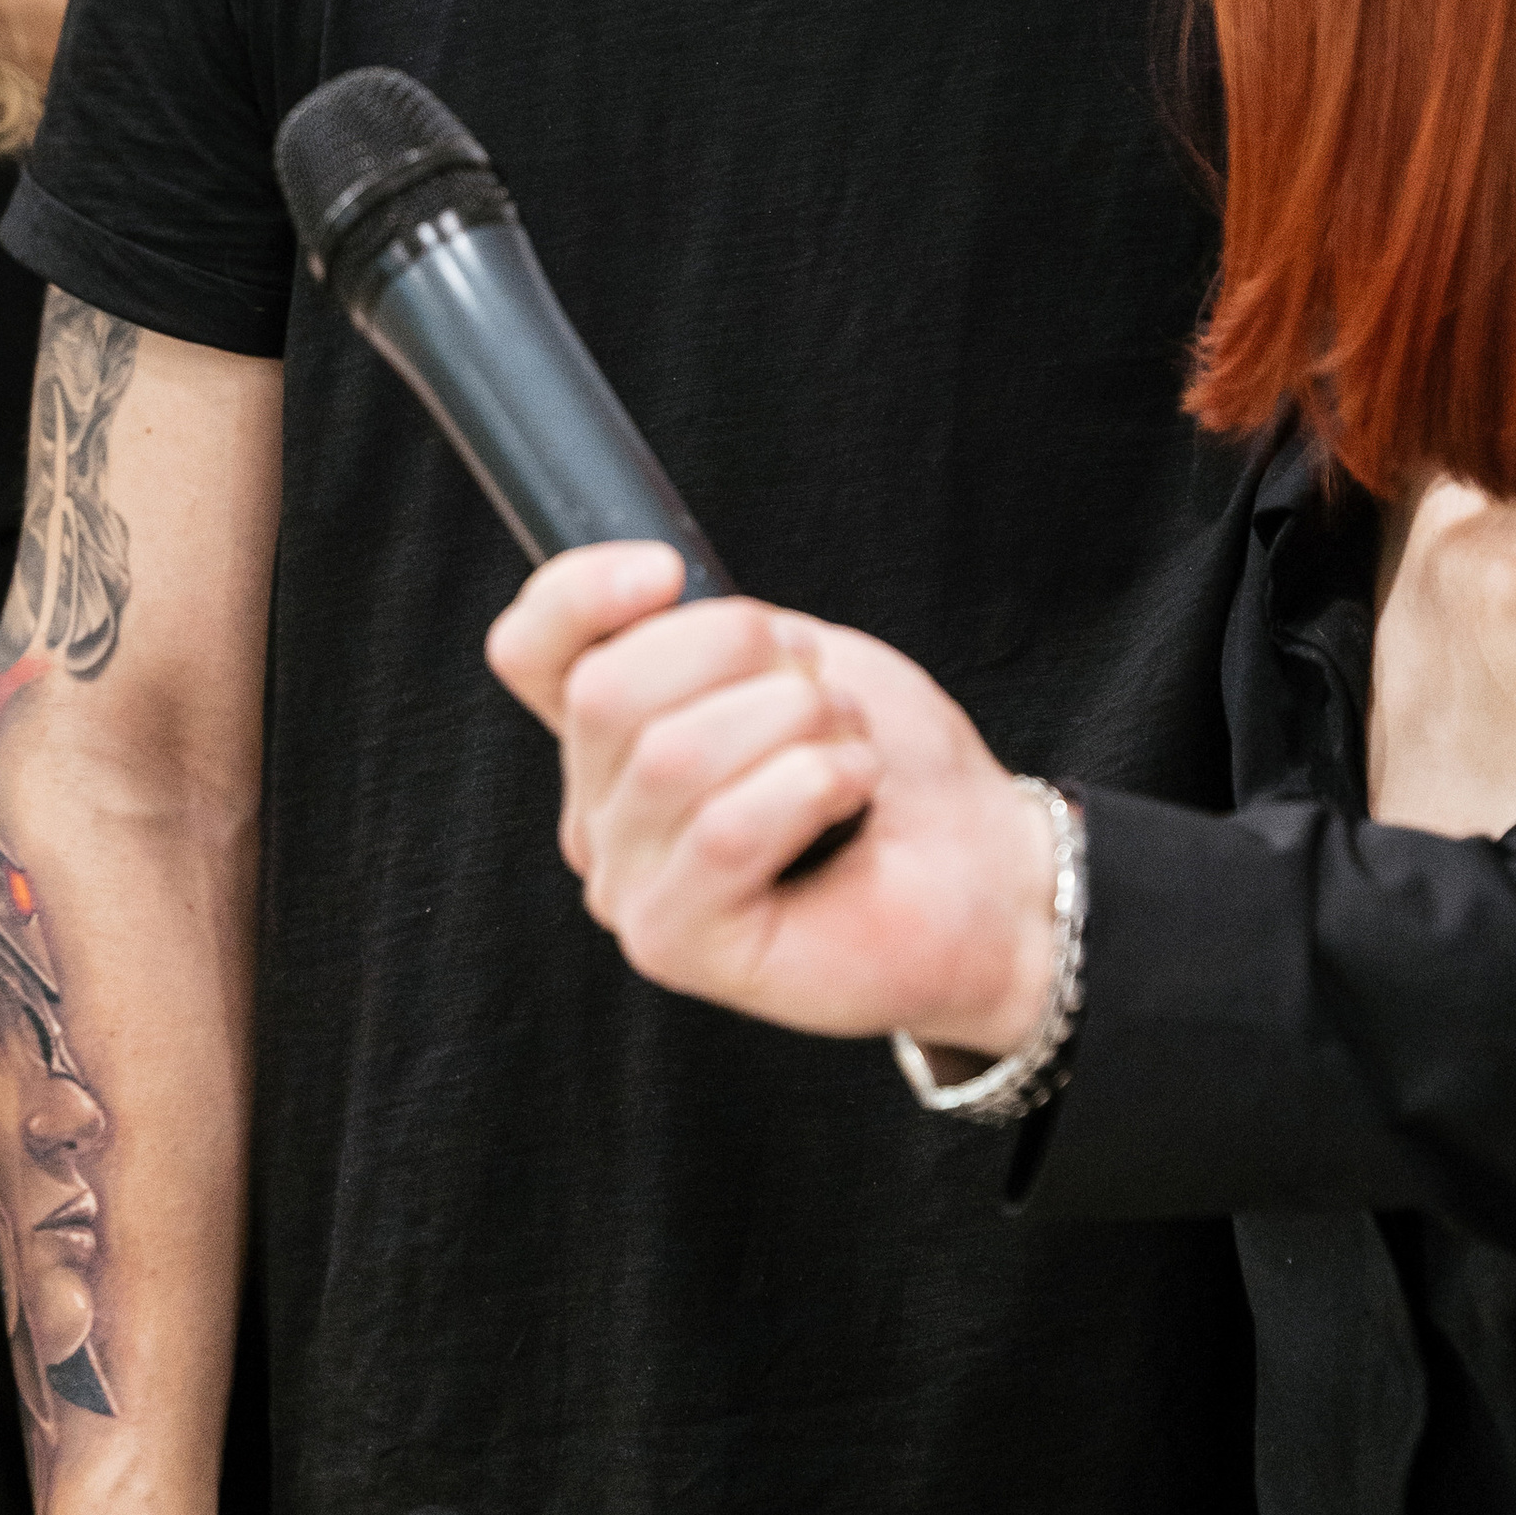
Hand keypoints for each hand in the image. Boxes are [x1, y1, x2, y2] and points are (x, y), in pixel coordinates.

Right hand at [484, 544, 1056, 1055]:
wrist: (985, 867)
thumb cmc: (893, 767)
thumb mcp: (793, 659)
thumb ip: (706, 629)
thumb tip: (655, 585)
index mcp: (615, 737)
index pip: (530, 650)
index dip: (576, 594)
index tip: (667, 569)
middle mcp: (601, 814)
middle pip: (606, 690)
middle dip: (738, 652)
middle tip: (820, 689)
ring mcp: (629, 886)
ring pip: (672, 756)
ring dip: (796, 722)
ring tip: (848, 747)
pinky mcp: (674, 944)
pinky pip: (725, 831)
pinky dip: (814, 785)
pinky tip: (852, 795)